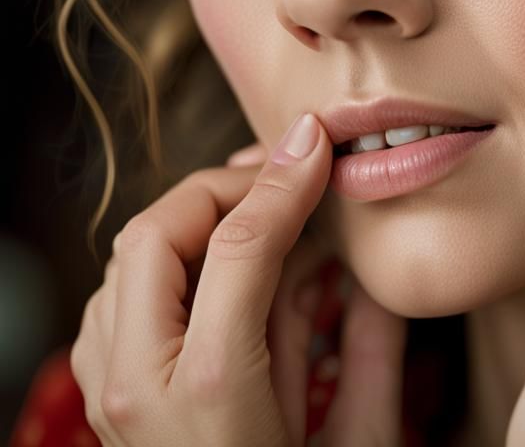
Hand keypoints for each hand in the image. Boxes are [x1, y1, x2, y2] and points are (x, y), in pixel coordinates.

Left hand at [70, 117, 407, 446]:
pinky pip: (122, 298)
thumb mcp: (360, 442)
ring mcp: (112, 395)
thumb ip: (375, 344)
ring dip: (197, 221)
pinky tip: (229, 276)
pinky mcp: (110, 400)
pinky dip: (172, 265)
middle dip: (225, 187)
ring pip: (131, 259)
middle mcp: (139, 386)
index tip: (319, 142)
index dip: (286, 176)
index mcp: (210, 390)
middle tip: (286, 176)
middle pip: (158, 234)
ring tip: (265, 218)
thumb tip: (379, 265)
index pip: (241, 240)